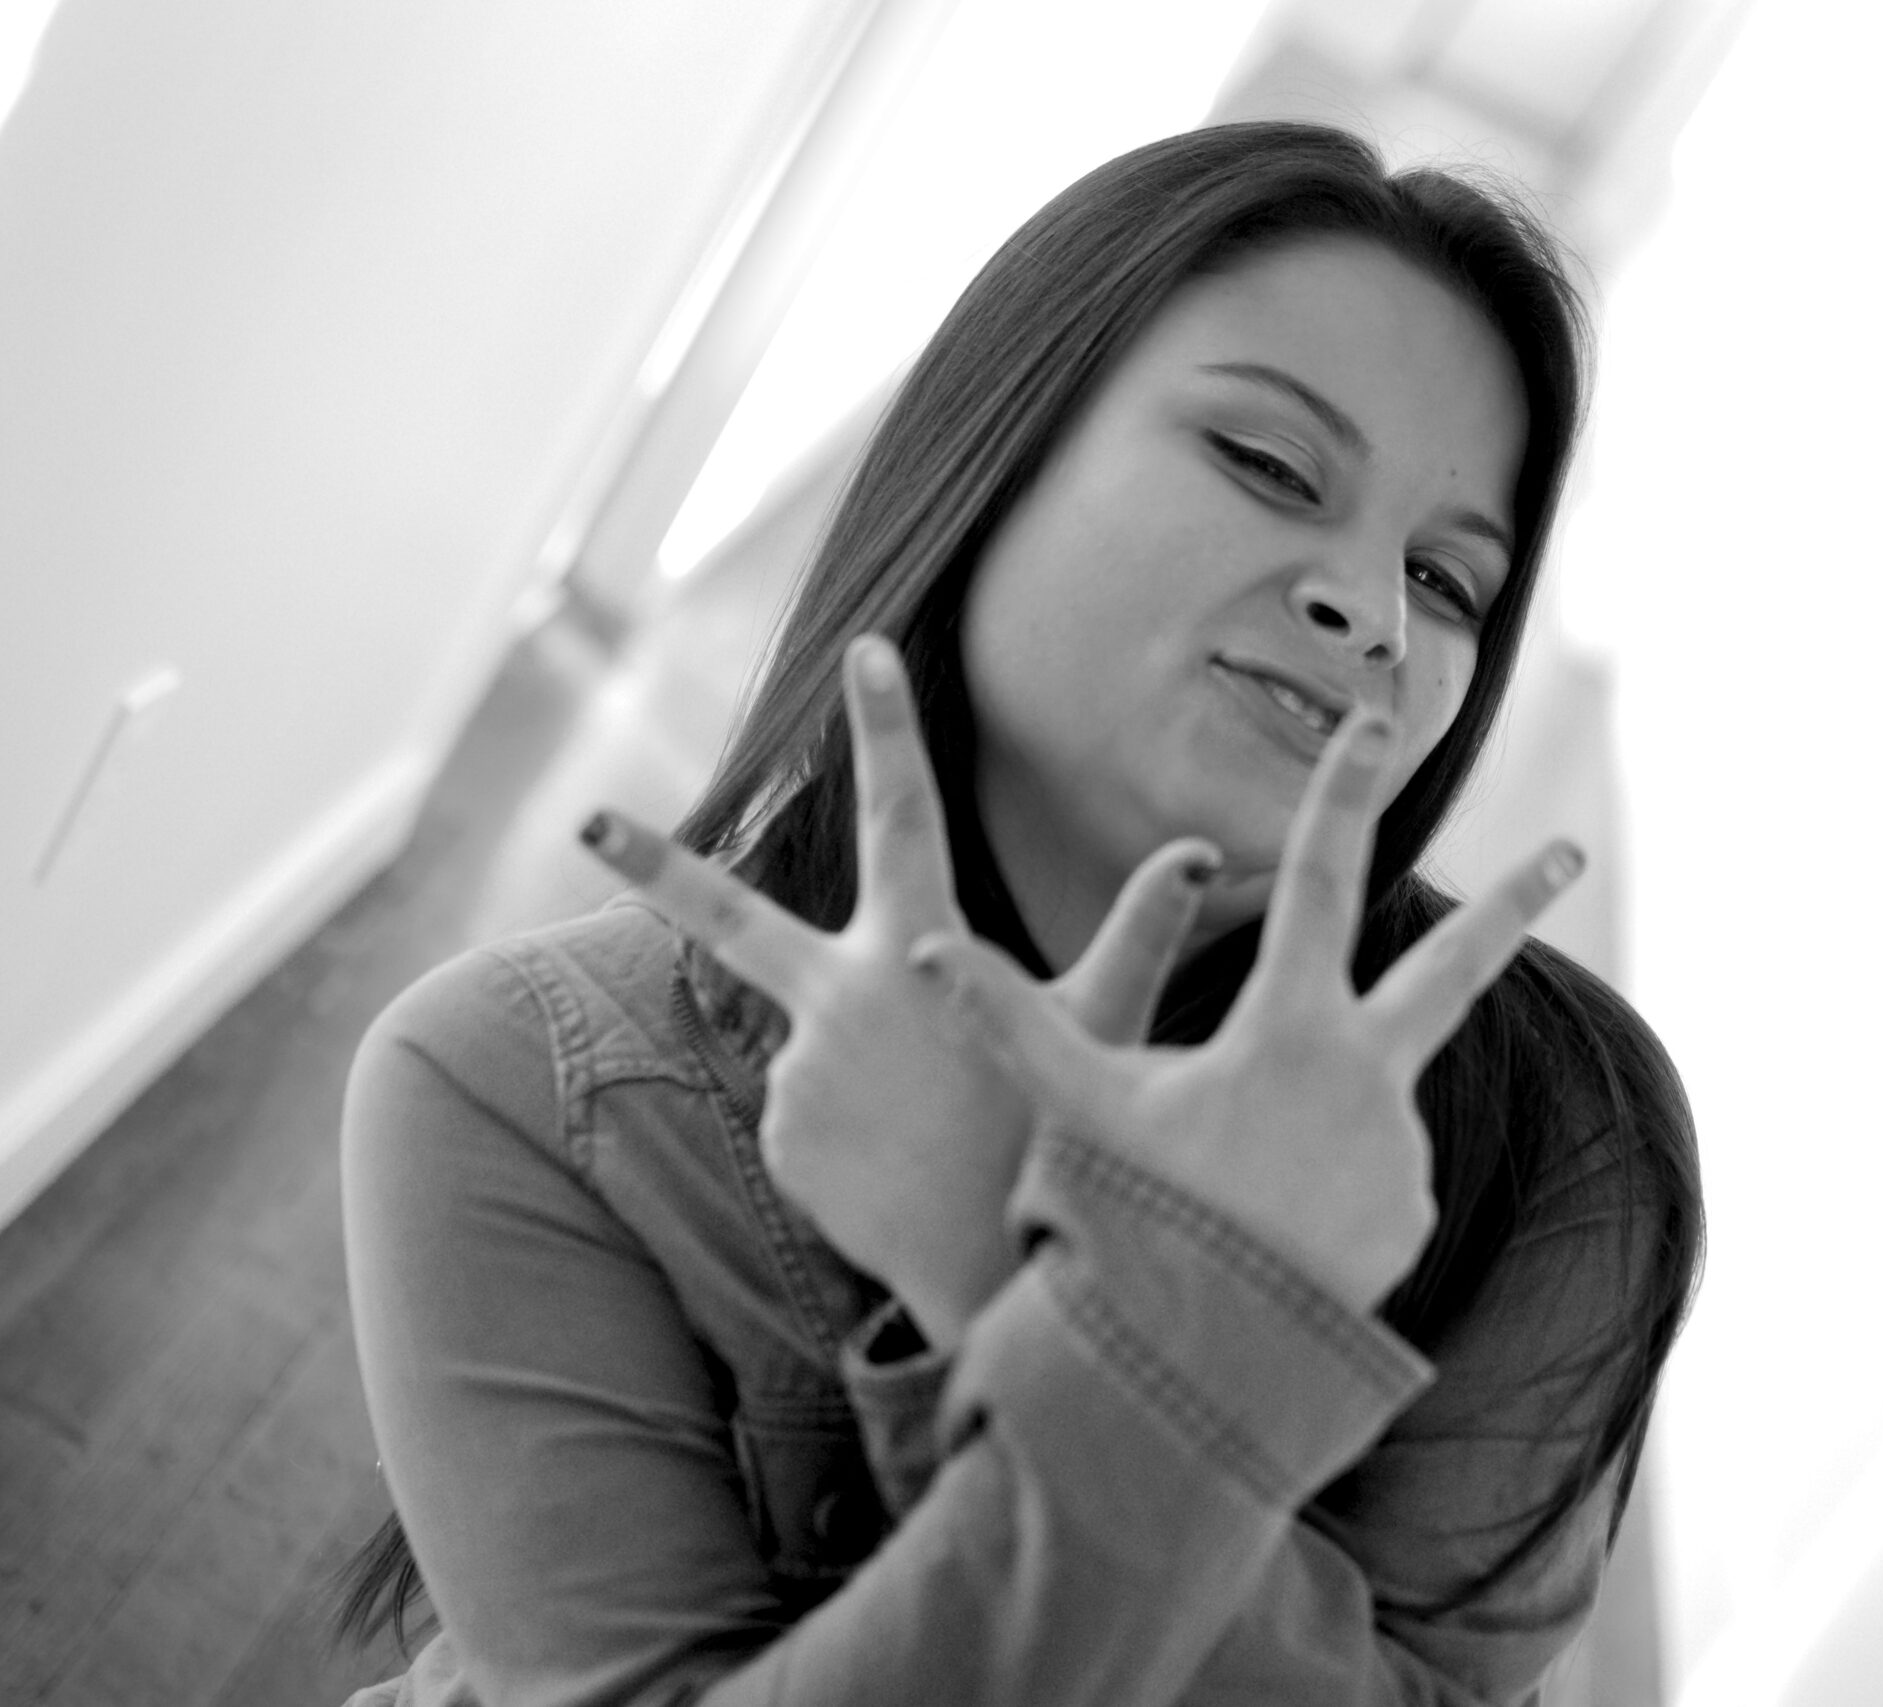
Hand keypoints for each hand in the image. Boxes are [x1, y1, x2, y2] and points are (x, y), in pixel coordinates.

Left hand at [579, 634, 1217, 1346]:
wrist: (990, 1277)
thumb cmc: (1059, 1138)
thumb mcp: (1105, 1027)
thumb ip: (1143, 932)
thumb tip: (1204, 852)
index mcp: (917, 950)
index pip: (903, 814)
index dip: (890, 728)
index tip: (867, 650)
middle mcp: (836, 998)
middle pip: (730, 915)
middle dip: (655, 864)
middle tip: (586, 820)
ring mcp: (796, 1068)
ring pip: (829, 1037)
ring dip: (883, 1069)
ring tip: (946, 1132)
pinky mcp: (781, 1132)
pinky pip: (820, 1106)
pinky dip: (866, 1125)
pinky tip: (910, 1162)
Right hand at [911, 714, 1584, 1314]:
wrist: (1211, 1362)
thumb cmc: (1139, 1223)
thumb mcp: (1079, 1110)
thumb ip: (1012, 1021)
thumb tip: (923, 949)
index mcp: (1293, 1026)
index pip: (1323, 878)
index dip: (1343, 790)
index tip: (1377, 721)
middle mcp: (1371, 1076)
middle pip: (1456, 962)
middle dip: (1516, 900)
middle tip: (1574, 848)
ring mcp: (1401, 1147)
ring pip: (1354, 1103)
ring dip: (1299, 1127)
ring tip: (1225, 1197)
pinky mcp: (1410, 1213)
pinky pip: (1357, 1180)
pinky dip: (1309, 1191)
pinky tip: (1261, 1238)